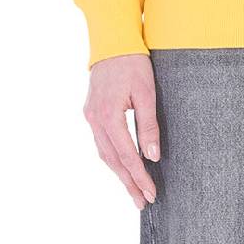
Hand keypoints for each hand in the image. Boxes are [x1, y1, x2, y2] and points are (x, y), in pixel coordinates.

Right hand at [83, 53, 161, 209]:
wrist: (113, 41)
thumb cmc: (133, 63)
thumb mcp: (147, 92)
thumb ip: (148, 125)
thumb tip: (153, 155)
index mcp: (108, 116)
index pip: (126, 155)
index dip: (139, 177)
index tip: (150, 193)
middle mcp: (95, 120)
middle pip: (112, 160)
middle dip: (128, 183)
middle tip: (141, 202)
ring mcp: (90, 116)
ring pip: (104, 153)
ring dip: (119, 173)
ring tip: (133, 190)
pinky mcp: (91, 111)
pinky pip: (101, 141)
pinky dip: (112, 157)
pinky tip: (122, 165)